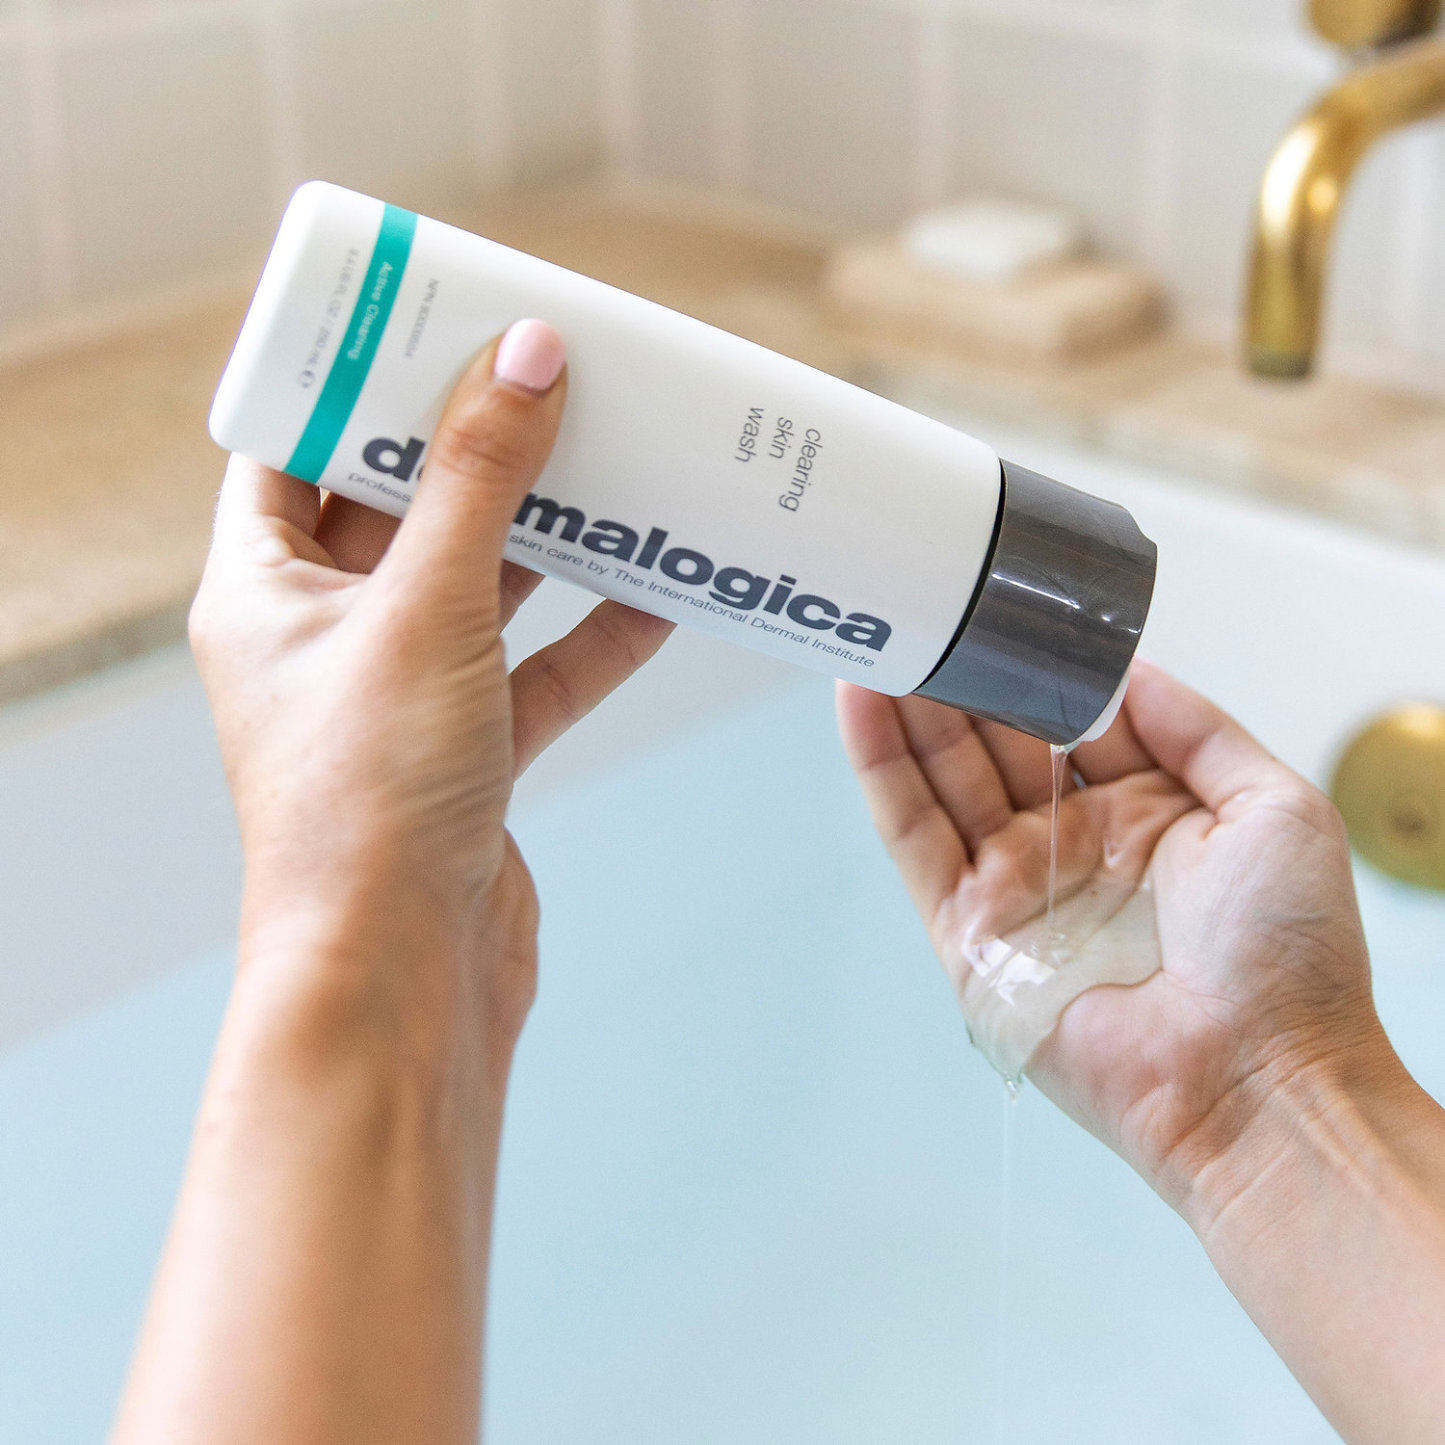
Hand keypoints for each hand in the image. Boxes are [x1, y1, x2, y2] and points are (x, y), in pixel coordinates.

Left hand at [114, 323, 672, 1444]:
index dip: (356, 380)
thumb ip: (476, 482)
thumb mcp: (426, 611)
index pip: (296, 447)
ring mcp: (404, 695)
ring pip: (484, 586)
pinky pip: (539, 667)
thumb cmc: (369, 803)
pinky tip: (663, 592)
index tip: (431, 322)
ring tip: (620, 463)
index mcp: (265, 590)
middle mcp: (326, 636)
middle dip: (477, 446)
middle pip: (402, 507)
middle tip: (550, 376)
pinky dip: (596, 632)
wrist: (403, 978)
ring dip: (552, 535)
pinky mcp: (473, 751)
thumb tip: (524, 360)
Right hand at [836, 660, 1394, 1212]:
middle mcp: (1072, 845)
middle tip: (924, 606)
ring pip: (945, 778)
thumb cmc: (1289, 954)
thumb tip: (1126, 669)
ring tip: (882, 634)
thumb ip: (1197, 727)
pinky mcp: (968, 932)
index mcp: (1146, 814)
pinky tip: (862, 704)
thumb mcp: (1273, 806)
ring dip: (908, 707)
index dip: (1034, 667)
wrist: (1258, 1080)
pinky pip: (913, 838)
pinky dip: (882, 769)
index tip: (1000, 606)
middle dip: (961, 676)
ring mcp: (1015, 887)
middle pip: (996, 743)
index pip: (1069, 721)